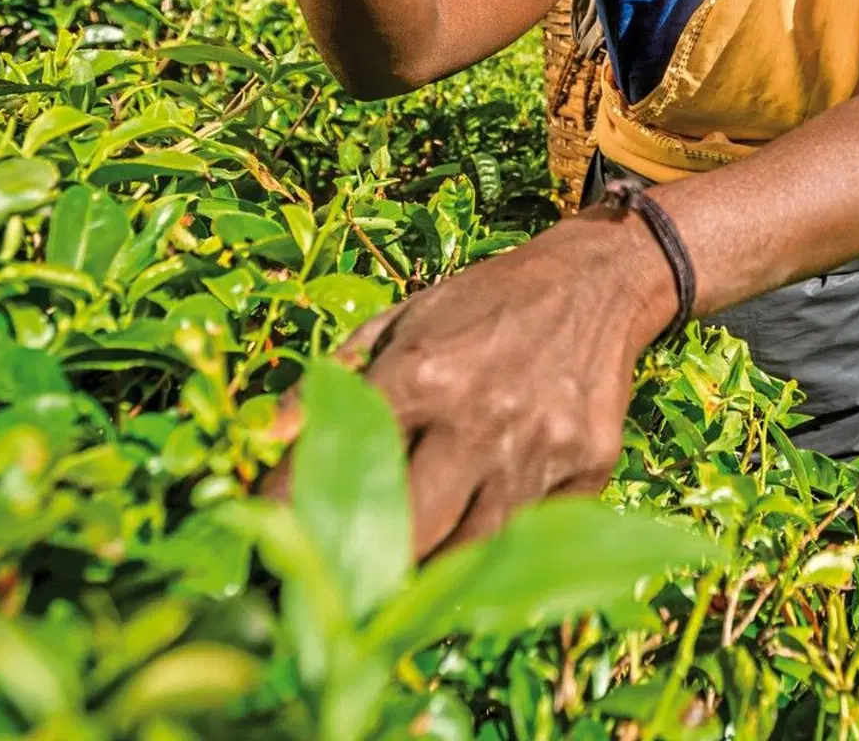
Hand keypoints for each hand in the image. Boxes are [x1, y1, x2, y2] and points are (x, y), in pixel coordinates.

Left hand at [262, 214, 673, 559]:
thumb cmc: (487, 303)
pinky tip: (483, 528)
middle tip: (343, 579)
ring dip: (435, 568)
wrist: (595, 279)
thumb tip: (264, 437)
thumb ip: (335, 379)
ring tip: (409, 572)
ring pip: (470, 553)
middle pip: (407, 534)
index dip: (297, 511)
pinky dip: (502, 541)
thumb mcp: (405, 321)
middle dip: (368, 562)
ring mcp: (540, 447)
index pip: (340, 463)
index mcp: (422, 372)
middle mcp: (480, 415)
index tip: (272, 545)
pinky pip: (531, 533)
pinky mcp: (589, 466)